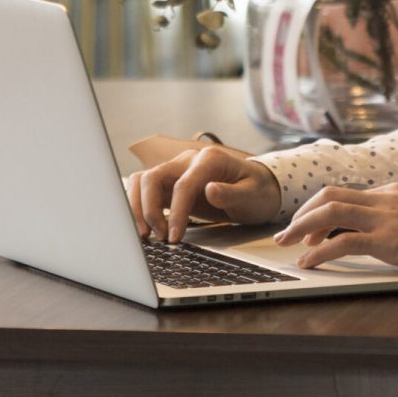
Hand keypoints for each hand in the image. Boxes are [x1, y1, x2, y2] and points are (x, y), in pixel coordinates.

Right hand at [126, 145, 282, 242]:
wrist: (259, 189)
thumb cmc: (257, 191)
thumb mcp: (253, 195)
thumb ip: (231, 193)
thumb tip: (210, 190)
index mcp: (209, 160)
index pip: (183, 184)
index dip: (177, 212)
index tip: (174, 236)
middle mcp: (188, 161)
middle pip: (153, 177)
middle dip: (149, 209)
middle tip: (159, 237)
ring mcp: (177, 171)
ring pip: (142, 181)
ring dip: (138, 208)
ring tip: (147, 235)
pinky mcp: (171, 184)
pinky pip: (145, 190)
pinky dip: (140, 207)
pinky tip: (147, 228)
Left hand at [272, 182, 397, 273]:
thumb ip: (396, 217)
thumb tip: (371, 232)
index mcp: (392, 191)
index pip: (345, 194)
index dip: (319, 212)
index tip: (308, 230)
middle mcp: (385, 198)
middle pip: (329, 196)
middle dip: (302, 214)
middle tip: (286, 233)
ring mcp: (386, 217)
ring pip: (330, 212)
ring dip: (302, 228)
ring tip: (286, 244)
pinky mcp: (389, 240)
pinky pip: (343, 242)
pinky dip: (320, 252)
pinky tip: (309, 262)